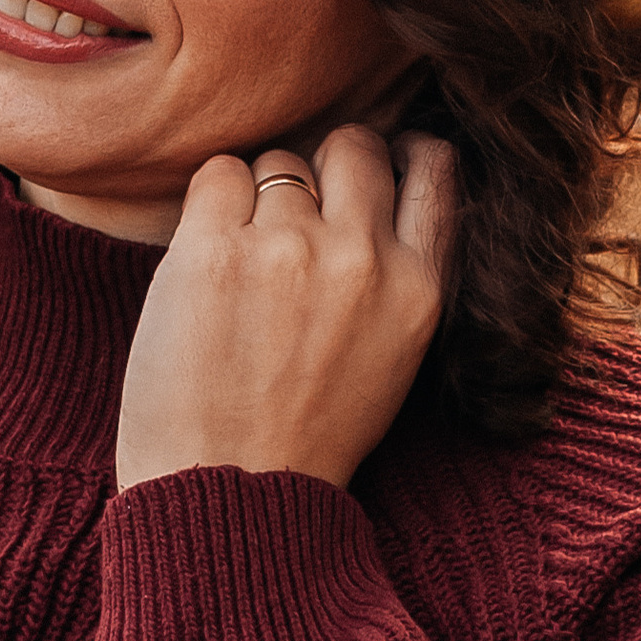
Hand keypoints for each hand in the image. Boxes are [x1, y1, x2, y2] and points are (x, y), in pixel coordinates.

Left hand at [114, 127, 459, 492]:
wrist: (227, 495)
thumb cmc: (303, 436)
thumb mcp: (390, 357)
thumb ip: (393, 275)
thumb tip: (370, 193)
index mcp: (419, 289)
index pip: (435, 167)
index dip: (400, 152)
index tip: (375, 163)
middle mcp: (362, 258)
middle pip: (351, 145)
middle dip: (322, 165)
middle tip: (290, 216)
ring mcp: (288, 249)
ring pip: (278, 163)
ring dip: (257, 200)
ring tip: (242, 271)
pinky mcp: (213, 251)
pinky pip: (217, 174)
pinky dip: (209, 204)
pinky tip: (205, 261)